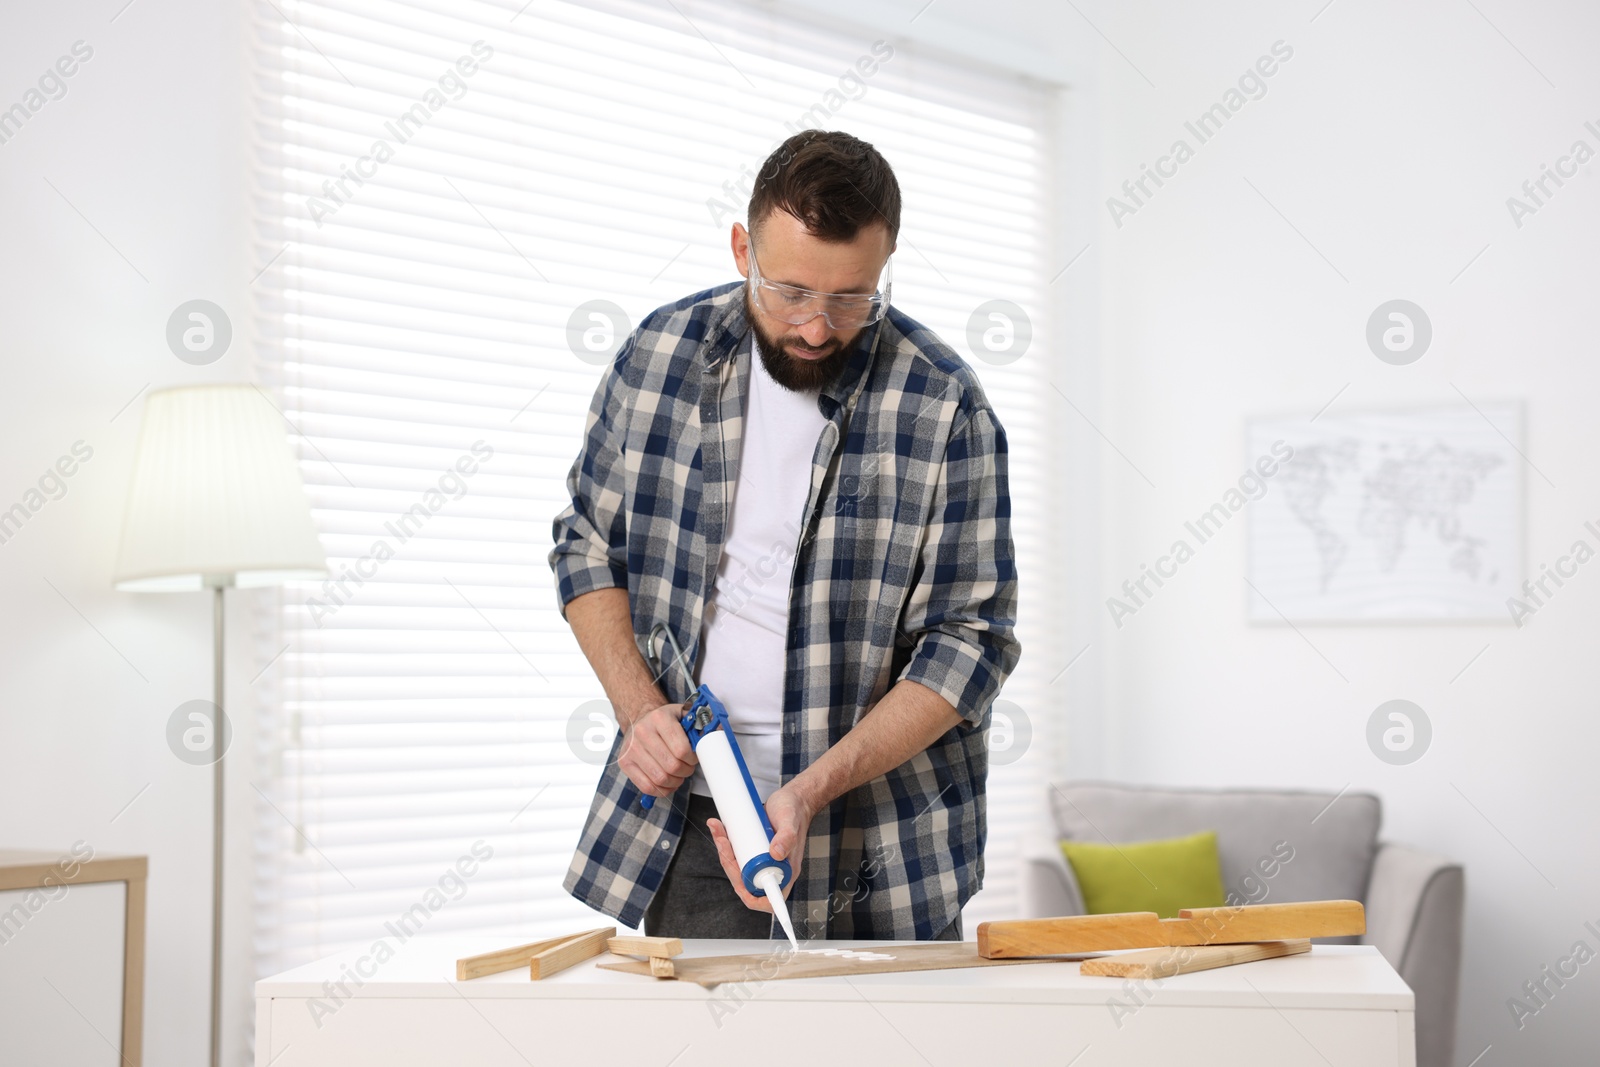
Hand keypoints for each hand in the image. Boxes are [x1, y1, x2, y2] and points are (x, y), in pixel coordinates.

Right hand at [619, 702, 695, 798]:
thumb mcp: (683, 714)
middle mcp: (642, 732)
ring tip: (678, 775)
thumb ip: (701, 722)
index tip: (694, 757)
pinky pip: (647, 786)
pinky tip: (667, 782)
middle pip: (671, 766)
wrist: (639, 718)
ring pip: (660, 779)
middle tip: (687, 768)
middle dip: (685, 771)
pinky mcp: (625, 763)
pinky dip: (661, 790)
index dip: (692, 759)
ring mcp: (631, 749)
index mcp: (660, 718)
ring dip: (675, 782)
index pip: (681, 749)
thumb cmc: (665, 720)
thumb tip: (719, 732)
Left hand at [707, 785, 812, 912]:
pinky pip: (738, 855)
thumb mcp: (791, 823)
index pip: (770, 900)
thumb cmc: (795, 812)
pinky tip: (721, 831)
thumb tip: (776, 854)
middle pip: (746, 883)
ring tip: (718, 830)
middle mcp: (774, 870)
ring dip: (725, 852)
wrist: (793, 799)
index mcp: (786, 872)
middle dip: (730, 865)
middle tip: (723, 842)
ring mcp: (763, 860)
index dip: (753, 899)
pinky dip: (727, 845)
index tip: (740, 887)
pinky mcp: (754, 850)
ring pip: (739, 867)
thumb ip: (786, 838)